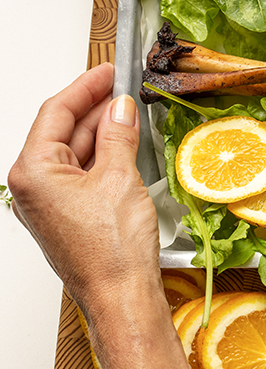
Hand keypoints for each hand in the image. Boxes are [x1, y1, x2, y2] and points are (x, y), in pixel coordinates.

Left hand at [7, 62, 160, 311]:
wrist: (121, 297)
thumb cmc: (112, 250)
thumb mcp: (120, 178)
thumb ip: (118, 135)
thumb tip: (121, 108)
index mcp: (32, 173)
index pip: (56, 113)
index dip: (86, 87)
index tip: (108, 71)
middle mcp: (32, 187)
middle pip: (63, 131)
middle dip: (96, 109)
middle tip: (126, 90)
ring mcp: (48, 204)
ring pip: (75, 153)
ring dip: (103, 134)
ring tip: (132, 116)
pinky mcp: (67, 216)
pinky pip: (82, 175)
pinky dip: (104, 158)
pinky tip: (126, 149)